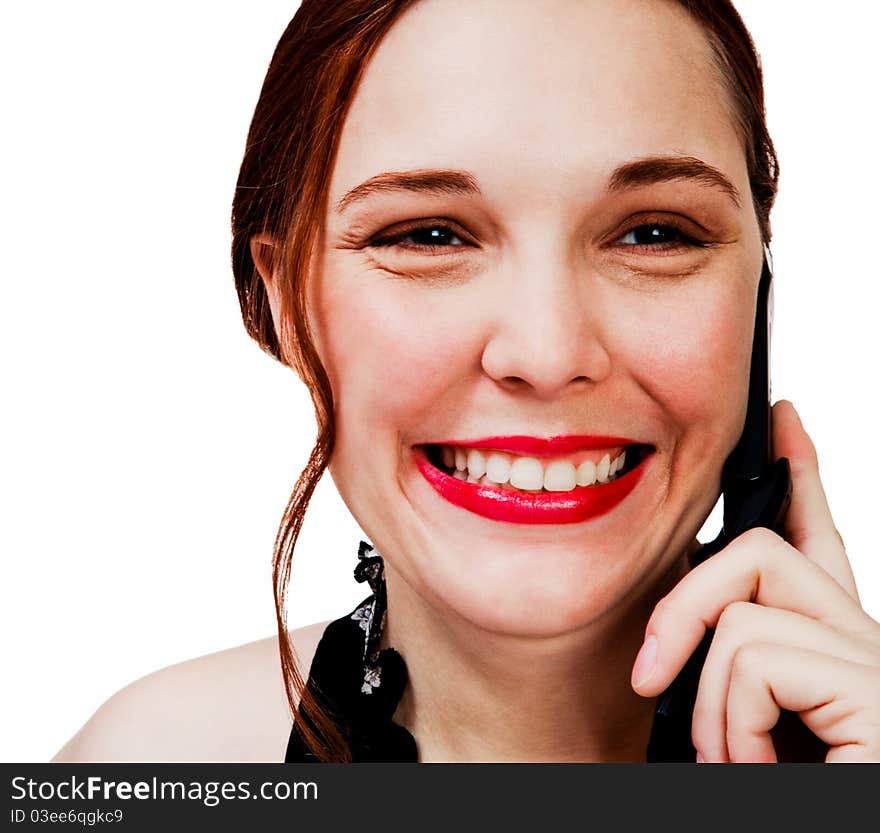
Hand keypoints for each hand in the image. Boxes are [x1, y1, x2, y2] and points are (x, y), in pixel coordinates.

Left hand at [631, 400, 879, 761]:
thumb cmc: (784, 790)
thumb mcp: (736, 733)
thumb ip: (726, 679)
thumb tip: (680, 654)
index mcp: (826, 658)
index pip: (813, 545)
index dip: (801, 477)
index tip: (783, 424)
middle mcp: (862, 651)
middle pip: (765, 554)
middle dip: (687, 605)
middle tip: (653, 675)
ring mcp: (874, 671)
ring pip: (748, 609)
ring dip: (710, 702)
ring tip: (736, 763)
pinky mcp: (874, 694)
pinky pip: (758, 657)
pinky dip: (732, 724)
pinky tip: (761, 771)